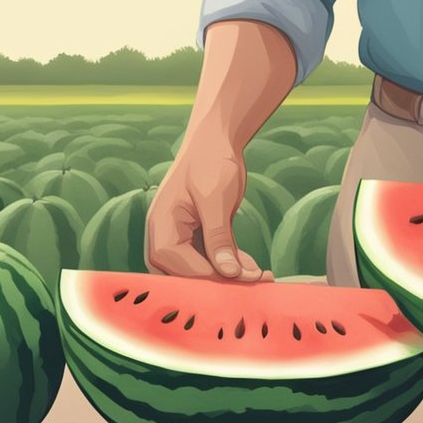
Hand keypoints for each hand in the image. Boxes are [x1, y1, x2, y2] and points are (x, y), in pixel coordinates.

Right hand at [145, 134, 271, 281]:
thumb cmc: (210, 162)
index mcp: (161, 227)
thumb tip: (228, 273)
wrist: (215, 140)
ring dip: (231, 275)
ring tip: (261, 275)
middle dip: (222, 282)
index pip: (181, 267)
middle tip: (256, 281)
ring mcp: (180, 239)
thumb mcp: (215, 199)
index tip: (245, 279)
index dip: (212, 277)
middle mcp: (165, 238)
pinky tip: (254, 267)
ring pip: (203, 270)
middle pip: (187, 276)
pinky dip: (232, 264)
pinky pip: (212, 260)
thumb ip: (219, 238)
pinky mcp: (197, 238)